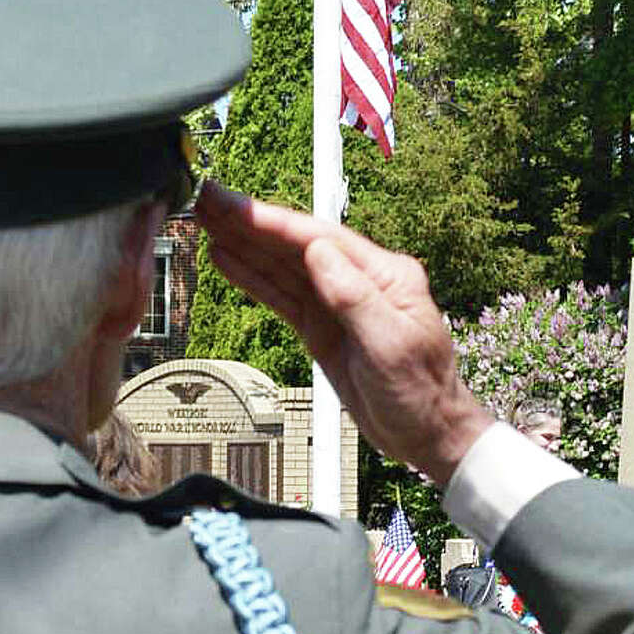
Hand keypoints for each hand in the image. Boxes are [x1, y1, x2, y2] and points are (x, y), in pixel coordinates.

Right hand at [196, 181, 492, 485]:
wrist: (427, 434)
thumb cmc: (421, 392)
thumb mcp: (389, 344)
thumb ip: (352, 296)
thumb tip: (318, 251)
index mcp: (383, 273)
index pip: (318, 238)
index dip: (272, 221)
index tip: (234, 206)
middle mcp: (359, 279)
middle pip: (295, 244)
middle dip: (250, 222)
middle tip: (205, 200)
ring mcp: (338, 302)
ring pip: (283, 266)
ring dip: (244, 244)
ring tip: (206, 221)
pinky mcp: (322, 326)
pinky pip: (281, 295)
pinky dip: (252, 277)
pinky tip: (227, 259)